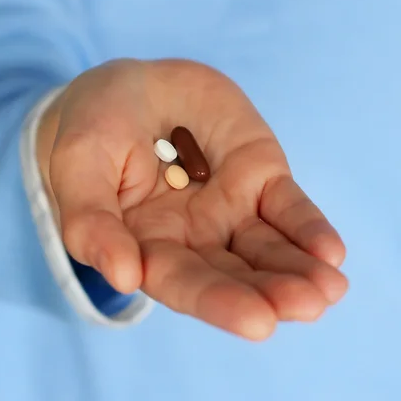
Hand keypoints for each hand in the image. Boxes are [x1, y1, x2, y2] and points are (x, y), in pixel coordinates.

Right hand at [38, 59, 347, 339]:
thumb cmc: (95, 128)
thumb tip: (124, 277)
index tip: (258, 322)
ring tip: (327, 289)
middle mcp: (193, 235)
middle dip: (271, 293)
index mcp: (147, 244)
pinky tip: (329, 250)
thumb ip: (92, 222)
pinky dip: (308, 227)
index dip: (218, 302)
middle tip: (307, 306)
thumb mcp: (78, 167)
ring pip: (268, 247)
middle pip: (234, 273)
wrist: (132, 84)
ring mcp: (230, 206)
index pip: (183, 283)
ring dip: (299, 270)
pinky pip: (287, 205)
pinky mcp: (259, 174)